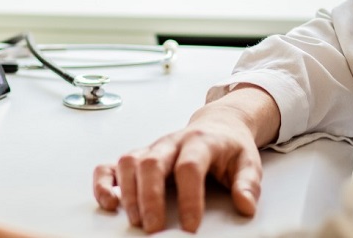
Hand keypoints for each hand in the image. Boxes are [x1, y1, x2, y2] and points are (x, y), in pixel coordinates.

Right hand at [92, 85, 279, 233]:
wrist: (218, 125)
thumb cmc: (230, 148)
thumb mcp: (248, 162)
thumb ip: (248, 184)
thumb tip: (245, 205)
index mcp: (201, 142)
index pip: (189, 166)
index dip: (189, 197)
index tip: (191, 226)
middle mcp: (171, 142)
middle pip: (152, 162)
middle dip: (150, 197)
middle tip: (154, 228)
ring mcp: (152, 148)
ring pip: (130, 161)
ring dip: (128, 192)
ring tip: (136, 220)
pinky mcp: (139, 156)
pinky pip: (112, 164)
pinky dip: (104, 182)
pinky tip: (108, 202)